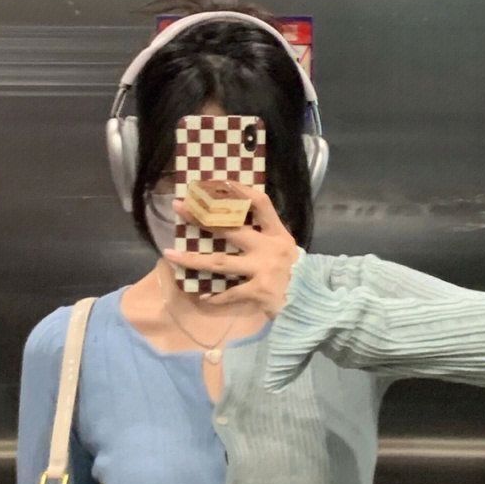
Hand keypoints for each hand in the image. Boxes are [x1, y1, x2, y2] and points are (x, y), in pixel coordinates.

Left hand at [163, 185, 300, 317]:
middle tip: (179, 207)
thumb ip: (266, 237)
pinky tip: (202, 295)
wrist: (314, 302)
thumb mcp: (287, 249)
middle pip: (231, 228)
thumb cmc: (298, 274)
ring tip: (170, 255)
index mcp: (278, 234)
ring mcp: (263, 269)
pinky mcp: (258, 291)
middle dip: (202, 217)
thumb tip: (235, 222)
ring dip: (193, 259)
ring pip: (221, 262)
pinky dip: (216, 295)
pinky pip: (230, 293)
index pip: (260, 203)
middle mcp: (269, 248)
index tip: (217, 181)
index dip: (239, 191)